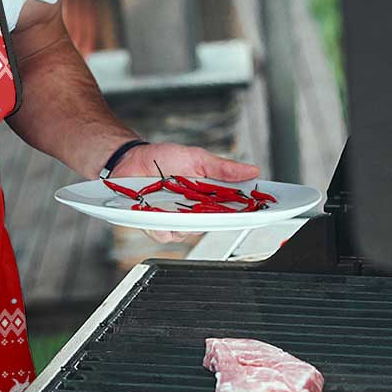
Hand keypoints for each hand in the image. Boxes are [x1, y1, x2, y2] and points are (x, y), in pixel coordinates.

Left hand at [113, 143, 260, 243]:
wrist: (130, 159)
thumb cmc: (162, 159)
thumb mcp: (196, 158)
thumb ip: (222, 168)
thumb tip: (252, 170)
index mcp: (207, 197)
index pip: (232, 209)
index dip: (248, 212)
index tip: (261, 210)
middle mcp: (193, 212)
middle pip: (212, 225)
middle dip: (217, 219)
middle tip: (217, 208)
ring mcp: (174, 220)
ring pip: (188, 233)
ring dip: (185, 221)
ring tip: (179, 205)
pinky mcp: (154, 225)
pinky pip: (163, 234)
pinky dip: (162, 225)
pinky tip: (159, 214)